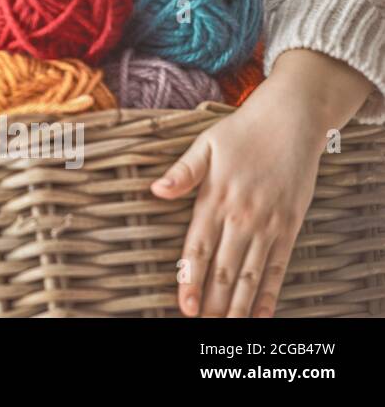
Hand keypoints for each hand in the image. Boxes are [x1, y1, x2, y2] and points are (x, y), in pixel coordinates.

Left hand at [150, 48, 374, 316]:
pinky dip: (268, 292)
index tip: (183, 304)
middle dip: (211, 300)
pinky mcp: (289, 226)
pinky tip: (260, 313)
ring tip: (225, 326)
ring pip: (250, 273)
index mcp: (215, 198)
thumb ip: (183, 172)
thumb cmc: (242, 132)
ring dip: (237, 303)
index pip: (198, 247)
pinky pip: (278, 266)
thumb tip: (156, 189)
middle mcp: (242, 216)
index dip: (190, 278)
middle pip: (224, 268)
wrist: (291, 121)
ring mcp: (269, 223)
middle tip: (201, 323)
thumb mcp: (205, 145)